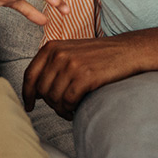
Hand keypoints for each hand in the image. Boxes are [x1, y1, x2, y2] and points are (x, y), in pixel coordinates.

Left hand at [23, 22, 157, 119]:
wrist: (130, 52)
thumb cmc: (100, 57)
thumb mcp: (71, 53)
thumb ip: (52, 66)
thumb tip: (35, 90)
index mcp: (51, 47)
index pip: (30, 75)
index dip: (27, 94)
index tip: (29, 106)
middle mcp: (58, 54)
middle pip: (42, 90)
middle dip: (50, 104)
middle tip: (63, 108)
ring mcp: (71, 64)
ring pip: (55, 98)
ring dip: (62, 109)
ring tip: (72, 109)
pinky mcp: (85, 76)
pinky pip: (69, 102)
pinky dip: (71, 110)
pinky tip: (78, 110)